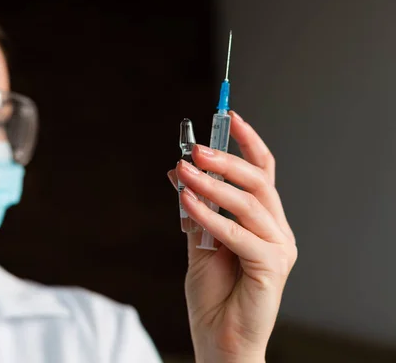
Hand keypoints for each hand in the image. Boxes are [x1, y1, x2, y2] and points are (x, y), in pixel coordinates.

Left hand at [168, 111, 296, 362]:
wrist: (220, 340)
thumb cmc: (213, 295)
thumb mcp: (197, 242)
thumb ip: (193, 207)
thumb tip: (178, 170)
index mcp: (263, 222)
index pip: (262, 172)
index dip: (247, 142)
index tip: (228, 115)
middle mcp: (276, 231)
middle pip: (258, 182)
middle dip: (226, 160)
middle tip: (195, 148)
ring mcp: (278, 249)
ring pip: (249, 203)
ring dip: (213, 183)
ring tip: (185, 170)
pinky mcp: (271, 267)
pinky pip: (238, 233)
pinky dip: (210, 214)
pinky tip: (187, 201)